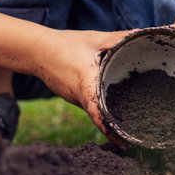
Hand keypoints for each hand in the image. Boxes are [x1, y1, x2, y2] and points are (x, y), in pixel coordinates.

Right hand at [35, 29, 134, 145]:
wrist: (35, 50)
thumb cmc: (64, 44)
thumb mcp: (93, 39)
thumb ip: (116, 38)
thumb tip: (139, 34)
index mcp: (86, 83)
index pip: (98, 111)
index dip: (110, 127)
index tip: (123, 140)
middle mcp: (79, 96)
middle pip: (99, 116)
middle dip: (115, 127)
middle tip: (135, 135)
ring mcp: (73, 98)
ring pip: (94, 110)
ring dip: (108, 117)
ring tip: (128, 123)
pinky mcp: (71, 96)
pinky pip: (88, 105)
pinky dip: (99, 108)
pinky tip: (111, 105)